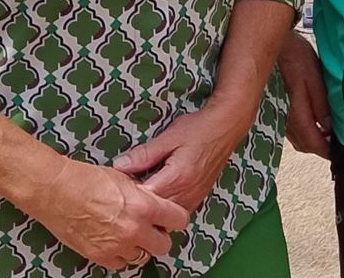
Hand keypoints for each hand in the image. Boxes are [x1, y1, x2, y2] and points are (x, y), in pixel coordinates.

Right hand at [16, 158, 188, 270]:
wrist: (56, 190)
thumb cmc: (87, 179)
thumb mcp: (124, 179)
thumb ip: (143, 195)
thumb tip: (152, 202)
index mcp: (144, 207)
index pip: (179, 220)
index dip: (174, 217)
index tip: (169, 216)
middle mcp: (134, 230)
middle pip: (164, 245)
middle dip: (159, 236)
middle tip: (150, 228)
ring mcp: (117, 246)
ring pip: (142, 256)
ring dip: (139, 246)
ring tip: (128, 233)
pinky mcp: (99, 256)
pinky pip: (120, 263)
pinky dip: (120, 255)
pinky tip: (114, 241)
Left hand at [114, 102, 252, 214]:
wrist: (226, 126)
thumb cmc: (198, 128)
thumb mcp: (168, 137)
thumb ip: (144, 154)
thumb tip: (119, 166)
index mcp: (177, 178)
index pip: (145, 199)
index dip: (128, 194)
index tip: (116, 186)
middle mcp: (187, 194)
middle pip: (154, 212)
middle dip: (138, 204)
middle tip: (123, 191)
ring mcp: (193, 198)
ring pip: (165, 216)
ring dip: (151, 208)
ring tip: (138, 193)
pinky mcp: (197, 197)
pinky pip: (176, 211)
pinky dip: (163, 207)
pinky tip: (155, 195)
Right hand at [277, 32, 330, 156]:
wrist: (276, 46)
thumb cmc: (296, 57)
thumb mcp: (314, 79)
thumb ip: (321, 106)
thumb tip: (329, 128)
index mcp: (296, 112)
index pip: (312, 142)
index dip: (326, 151)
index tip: (339, 153)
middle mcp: (285, 118)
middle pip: (304, 144)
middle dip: (321, 148)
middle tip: (337, 144)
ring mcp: (280, 115)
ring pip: (298, 139)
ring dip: (312, 141)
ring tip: (329, 135)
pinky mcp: (279, 109)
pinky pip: (293, 130)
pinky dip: (305, 133)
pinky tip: (316, 124)